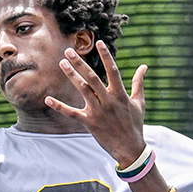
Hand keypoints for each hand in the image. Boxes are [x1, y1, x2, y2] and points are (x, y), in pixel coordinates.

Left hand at [45, 41, 148, 166]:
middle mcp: (108, 100)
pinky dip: (59, 106)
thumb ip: (138, 83)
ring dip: (71, 76)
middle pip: (92, 77)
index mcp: (120, 94)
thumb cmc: (135, 124)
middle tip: (69, 51)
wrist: (130, 148)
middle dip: (80, 63)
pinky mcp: (89, 123)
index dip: (106, 56)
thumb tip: (144, 66)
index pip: (113, 70)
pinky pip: (72, 113)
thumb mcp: (139, 102)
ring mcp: (98, 112)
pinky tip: (48, 99)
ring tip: (62, 63)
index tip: (99, 42)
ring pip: (82, 90)